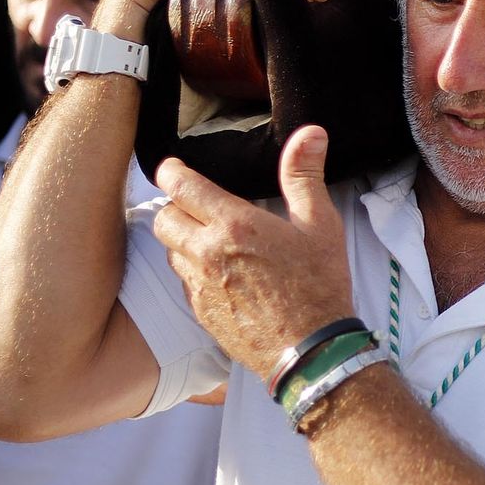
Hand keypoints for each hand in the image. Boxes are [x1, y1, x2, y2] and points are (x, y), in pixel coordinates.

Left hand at [151, 126, 354, 380]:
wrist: (311, 351)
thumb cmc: (319, 286)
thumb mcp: (321, 225)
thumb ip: (304, 176)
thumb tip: (310, 133)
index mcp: (234, 225)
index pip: (180, 186)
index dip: (171, 171)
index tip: (173, 167)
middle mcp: (206, 253)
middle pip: (163, 217)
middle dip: (174, 206)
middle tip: (194, 204)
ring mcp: (199, 286)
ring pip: (170, 251)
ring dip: (182, 240)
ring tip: (207, 239)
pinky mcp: (200, 312)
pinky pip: (183, 282)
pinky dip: (193, 271)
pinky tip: (219, 274)